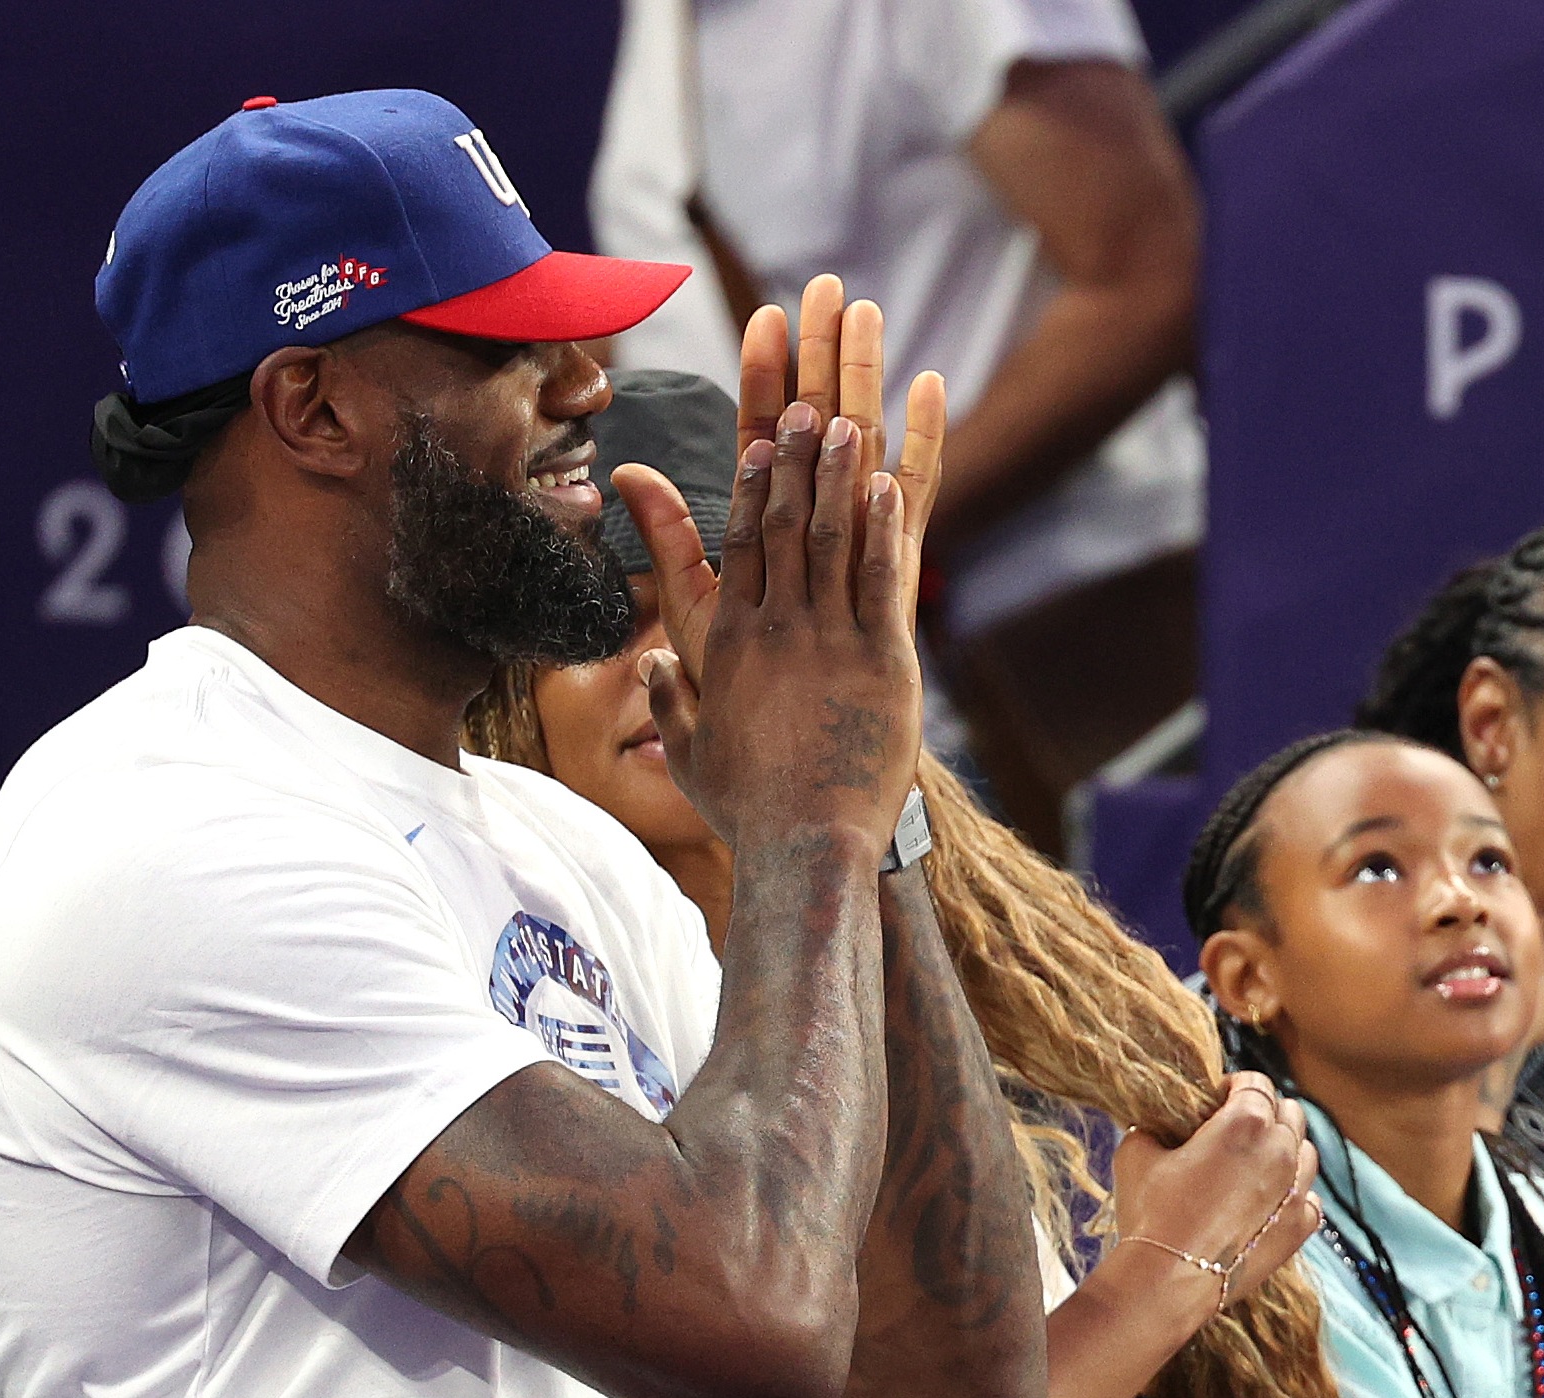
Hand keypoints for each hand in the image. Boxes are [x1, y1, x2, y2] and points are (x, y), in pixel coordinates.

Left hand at [611, 275, 947, 688]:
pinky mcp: (900, 577)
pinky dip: (924, 442)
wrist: (815, 780)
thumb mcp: (701, 619)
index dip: (766, 377)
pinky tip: (929, 387)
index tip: (767, 313)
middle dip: (822, 354)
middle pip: (820, 423)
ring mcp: (863, 548)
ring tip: (872, 310)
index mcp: (773, 537)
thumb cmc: (750, 714)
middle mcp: (822, 532)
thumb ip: (673, 546)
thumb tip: (626, 474)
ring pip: (867, 445)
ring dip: (868, 377)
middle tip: (831, 282)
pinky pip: (914, 498)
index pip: (764, 437)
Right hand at [638, 394, 917, 856]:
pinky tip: (890, 485)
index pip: (739, 545)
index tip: (761, 437)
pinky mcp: (884, 663)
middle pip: (785, 524)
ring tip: (850, 421)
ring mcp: (831, 642)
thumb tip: (653, 659)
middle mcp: (777, 629)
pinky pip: (882, 582)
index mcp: (730, 644)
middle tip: (808, 402)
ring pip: (833, 539)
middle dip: (797, 457)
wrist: (806, 848)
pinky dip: (884, 530)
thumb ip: (672, 696)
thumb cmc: (750, 809)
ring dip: (840, 476)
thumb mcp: (692, 753)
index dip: (752, 485)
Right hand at [1106, 1073, 1319, 1335]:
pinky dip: (1293, 1194)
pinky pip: (1309, 1198)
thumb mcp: (1136, 1152)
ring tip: (1255, 1165)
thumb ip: (1155, 1127)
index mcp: (1246, 1121)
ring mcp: (1296, 1191)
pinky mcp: (1299, 1228)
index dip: (1234, 1086)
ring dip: (1284, 1150)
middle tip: (1236, 1130)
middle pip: (1289, 1112)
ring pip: (1305, 1152)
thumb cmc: (1151, 1211)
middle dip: (1265, 1112)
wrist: (1168, 1279)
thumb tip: (1159, 1126)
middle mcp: (1280, 1149)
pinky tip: (1269, 1201)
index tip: (1218, 1099)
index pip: (1256, 1082)